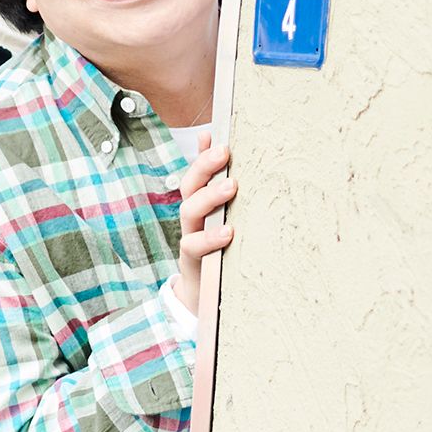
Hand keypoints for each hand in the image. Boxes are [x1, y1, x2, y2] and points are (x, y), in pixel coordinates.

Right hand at [175, 132, 236, 314]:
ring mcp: (190, 238)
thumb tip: (243, 172)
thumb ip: (229, 199)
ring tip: (231, 186)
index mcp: (200, 206)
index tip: (211, 134)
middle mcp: (192, 219)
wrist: (204, 297)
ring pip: (189, 211)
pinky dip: (209, 238)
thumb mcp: (226, 223)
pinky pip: (194, 246)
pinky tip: (227, 232)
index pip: (196, 173)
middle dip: (203, 167)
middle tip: (223, 152)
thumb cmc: (221, 253)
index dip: (199, 154)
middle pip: (189, 186)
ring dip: (208, 196)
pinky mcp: (194, 263)